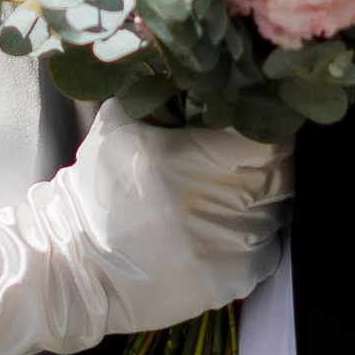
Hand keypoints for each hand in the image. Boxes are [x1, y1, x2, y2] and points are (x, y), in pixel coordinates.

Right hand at [63, 110, 290, 333]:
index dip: (265, 128)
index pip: (266, 138)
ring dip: (261, 202)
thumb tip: (199, 73)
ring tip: (228, 198)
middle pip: (280, 175)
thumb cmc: (95, 194)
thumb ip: (160, 95)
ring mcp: (227, 247)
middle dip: (267, 165)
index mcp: (188, 159)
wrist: (73, 269)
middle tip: (245, 161)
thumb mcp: (118, 127)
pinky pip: (267, 251)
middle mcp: (214, 203)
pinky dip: (255, 239)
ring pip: (276, 213)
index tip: (254, 127)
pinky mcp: (231, 281)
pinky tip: (225, 232)